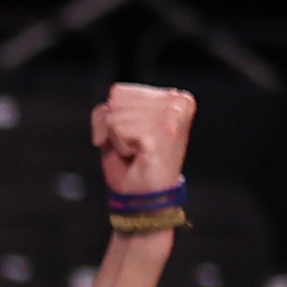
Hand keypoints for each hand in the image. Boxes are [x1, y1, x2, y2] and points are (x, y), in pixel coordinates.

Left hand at [92, 81, 195, 200]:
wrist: (144, 195)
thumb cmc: (132, 162)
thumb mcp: (115, 127)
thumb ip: (108, 108)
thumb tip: (108, 108)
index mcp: (174, 96)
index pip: (118, 91)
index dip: (111, 116)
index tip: (128, 135)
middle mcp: (178, 102)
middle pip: (116, 102)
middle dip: (113, 128)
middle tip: (133, 145)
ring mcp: (173, 117)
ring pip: (116, 116)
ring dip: (118, 139)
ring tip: (137, 150)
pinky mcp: (164, 133)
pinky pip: (119, 129)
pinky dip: (120, 146)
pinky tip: (138, 154)